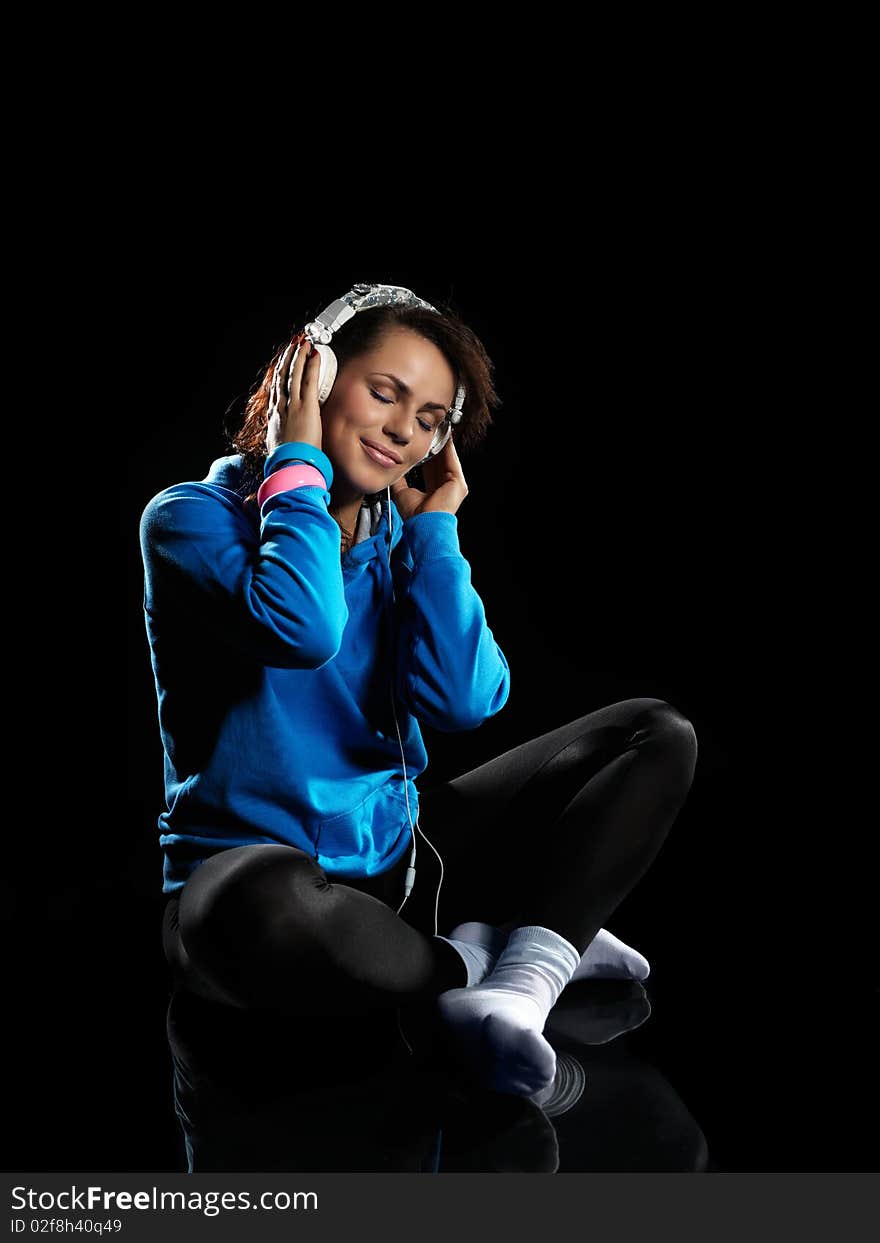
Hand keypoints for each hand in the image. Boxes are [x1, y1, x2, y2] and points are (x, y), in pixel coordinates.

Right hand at [265, 334, 322, 456]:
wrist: (289, 466)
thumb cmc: (287, 462)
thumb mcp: (279, 447)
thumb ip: (281, 437)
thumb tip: (283, 439)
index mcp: (274, 417)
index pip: (276, 389)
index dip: (279, 373)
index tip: (283, 363)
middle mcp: (281, 407)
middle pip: (282, 377)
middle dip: (287, 358)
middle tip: (293, 345)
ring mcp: (293, 406)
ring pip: (293, 374)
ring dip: (298, 356)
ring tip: (304, 343)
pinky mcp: (306, 407)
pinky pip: (308, 381)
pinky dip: (311, 365)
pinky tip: (314, 354)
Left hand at [390, 436, 468, 519]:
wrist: (423, 524)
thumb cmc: (415, 515)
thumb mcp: (402, 492)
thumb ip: (400, 480)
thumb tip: (394, 469)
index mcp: (433, 492)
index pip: (430, 469)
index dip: (425, 455)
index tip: (420, 443)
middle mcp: (446, 488)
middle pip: (440, 462)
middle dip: (434, 447)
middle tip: (428, 432)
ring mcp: (454, 486)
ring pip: (447, 460)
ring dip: (442, 444)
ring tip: (436, 429)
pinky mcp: (459, 483)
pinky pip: (453, 461)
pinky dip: (448, 448)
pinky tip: (443, 436)